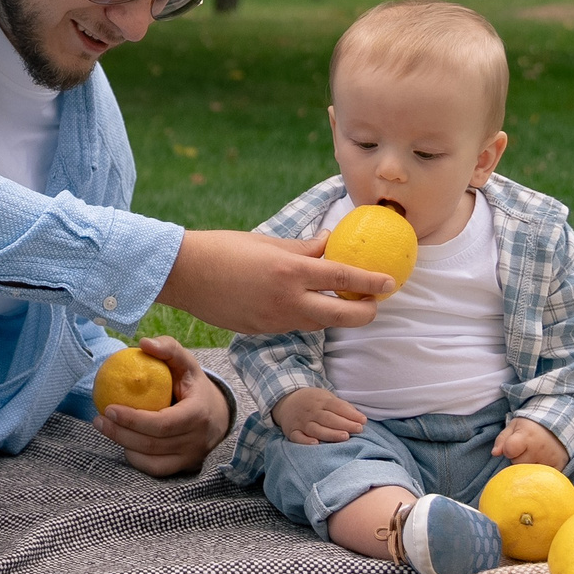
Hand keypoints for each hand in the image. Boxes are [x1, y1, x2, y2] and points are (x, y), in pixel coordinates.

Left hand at [96, 337, 230, 476]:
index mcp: (198, 415)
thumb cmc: (194, 385)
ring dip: (123, 445)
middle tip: (98, 418)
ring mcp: (191, 458)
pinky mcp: (184, 467)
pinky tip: (122, 442)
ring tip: (104, 427)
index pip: (163, 423)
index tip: (109, 407)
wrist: (218, 414)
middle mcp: (197, 441)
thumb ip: (168, 349)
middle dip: (120, 433)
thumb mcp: (186, 362)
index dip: (133, 419)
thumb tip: (144, 343)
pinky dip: (135, 458)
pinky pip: (155, 469)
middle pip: (152, 444)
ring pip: (151, 460)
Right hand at [154, 228, 395, 337]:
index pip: (343, 278)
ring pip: (319, 324)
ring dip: (335, 315)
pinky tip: (302, 303)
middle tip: (373, 302)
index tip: (390, 281)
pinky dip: (306, 315)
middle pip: (342, 317)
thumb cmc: (223, 249)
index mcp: (291, 271)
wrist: (183, 275)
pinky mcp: (262, 331)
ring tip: (341, 300)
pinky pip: (294, 325)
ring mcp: (275, 321)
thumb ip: (304, 249)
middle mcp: (287, 301)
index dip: (371, 281)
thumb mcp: (267, 242)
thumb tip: (330, 243)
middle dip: (365, 312)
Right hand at [271, 386, 366, 443]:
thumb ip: (342, 406)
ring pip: (316, 428)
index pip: (337, 407)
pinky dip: (305, 441)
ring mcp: (301, 422)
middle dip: (344, 424)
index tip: (363, 421)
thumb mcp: (326, 397)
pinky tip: (316, 443)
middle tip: (358, 429)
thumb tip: (358, 417)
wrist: (285, 400)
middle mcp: (311, 411)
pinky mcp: (292, 431)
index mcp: (321, 401)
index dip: (351, 414)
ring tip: (345, 437)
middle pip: (329, 418)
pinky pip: (298, 437)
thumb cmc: (312, 401)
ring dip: (330, 433)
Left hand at [491, 415, 567, 469]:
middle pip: (518, 464)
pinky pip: (542, 477)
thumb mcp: (514, 426)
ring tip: (534, 456)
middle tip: (526, 450)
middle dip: (518, 458)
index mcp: (527, 436)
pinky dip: (540, 473)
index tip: (513, 446)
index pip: (509, 451)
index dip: (508, 450)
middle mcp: (539, 448)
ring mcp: (550, 459)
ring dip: (528, 466)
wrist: (559, 424)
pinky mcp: (559, 466)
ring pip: (529, 473)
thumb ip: (502, 439)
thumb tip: (495, 453)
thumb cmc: (532, 426)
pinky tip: (542, 463)